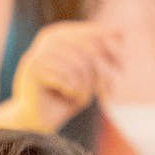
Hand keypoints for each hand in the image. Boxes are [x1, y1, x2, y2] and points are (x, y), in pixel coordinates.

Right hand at [8, 21, 123, 130]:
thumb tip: (122, 30)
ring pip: (78, 65)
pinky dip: (73, 91)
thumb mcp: (88, 77)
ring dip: (86, 86)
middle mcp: (46, 41)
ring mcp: (37, 53)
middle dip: (100, 72)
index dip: (109, 51)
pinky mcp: (32, 71)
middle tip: (108, 90)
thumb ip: (101, 55)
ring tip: (81, 97)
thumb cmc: (64, 99)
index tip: (121, 67)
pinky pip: (65, 77)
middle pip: (86, 48)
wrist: (37, 124)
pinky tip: (68, 96)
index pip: (89, 34)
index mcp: (59, 35)